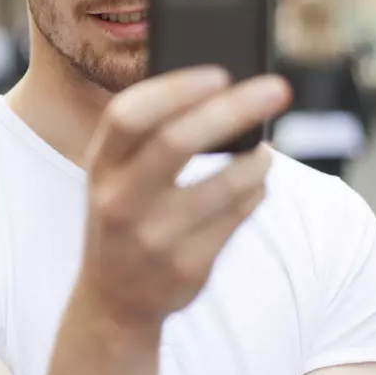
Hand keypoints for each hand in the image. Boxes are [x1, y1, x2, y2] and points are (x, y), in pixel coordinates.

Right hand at [77, 66, 290, 331]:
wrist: (113, 300)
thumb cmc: (125, 217)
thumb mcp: (116, 177)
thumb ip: (147, 138)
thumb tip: (217, 91)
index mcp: (100, 167)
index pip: (128, 116)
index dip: (173, 90)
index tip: (218, 74)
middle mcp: (119, 201)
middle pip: (176, 141)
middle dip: (232, 110)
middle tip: (275, 89)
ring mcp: (152, 237)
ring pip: (222, 185)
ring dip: (256, 161)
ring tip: (264, 151)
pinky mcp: (185, 267)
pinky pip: (237, 218)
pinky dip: (255, 192)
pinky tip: (255, 183)